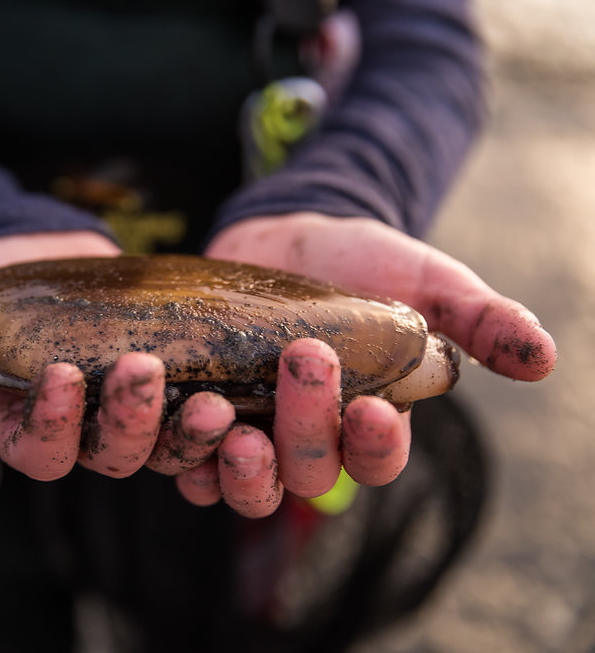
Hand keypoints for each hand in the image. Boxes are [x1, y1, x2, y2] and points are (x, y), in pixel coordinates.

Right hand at [0, 232, 236, 481]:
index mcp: (23, 428)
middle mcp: (80, 430)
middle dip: (131, 421)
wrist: (19, 251)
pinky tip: (252, 374)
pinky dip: (228, 402)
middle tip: (145, 368)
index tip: (63, 374)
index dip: (53, 425)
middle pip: (114, 455)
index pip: (41, 452)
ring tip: (217, 394)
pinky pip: (200, 404)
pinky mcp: (169, 375)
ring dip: (192, 428)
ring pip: (167, 442)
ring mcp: (127, 407)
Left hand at [189, 212, 556, 517]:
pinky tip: (176, 415)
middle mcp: (306, 439)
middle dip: (305, 425)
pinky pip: (182, 456)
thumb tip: (544, 358)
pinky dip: (178, 448)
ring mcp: (248, 429)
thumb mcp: (426, 281)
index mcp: (367, 421)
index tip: (373, 409)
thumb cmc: (362, 263)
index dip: (375, 447)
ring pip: (243, 481)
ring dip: (236, 464)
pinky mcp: (196, 413)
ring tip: (226, 416)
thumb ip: (479, 318)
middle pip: (307, 469)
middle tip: (304, 358)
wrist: (284, 236)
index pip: (376, 459)